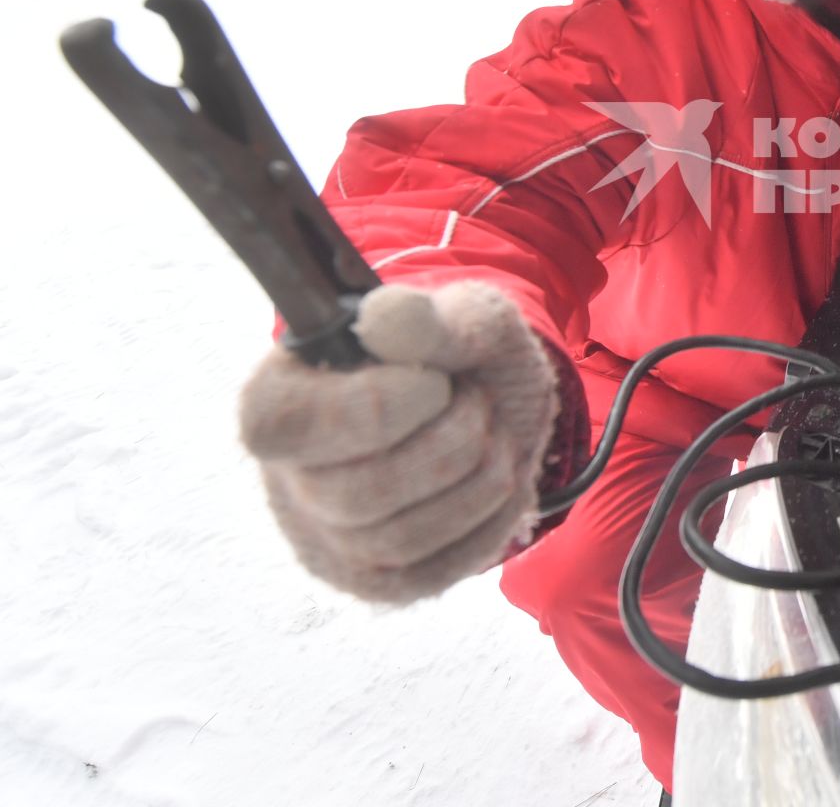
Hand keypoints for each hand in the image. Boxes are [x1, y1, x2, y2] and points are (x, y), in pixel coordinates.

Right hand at [239, 281, 559, 602]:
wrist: (499, 408)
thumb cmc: (460, 358)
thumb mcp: (464, 316)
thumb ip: (429, 317)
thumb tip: (379, 321)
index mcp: (279, 400)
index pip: (292, 427)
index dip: (380, 406)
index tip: (436, 380)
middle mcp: (289, 479)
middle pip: (360, 493)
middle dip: (451, 440)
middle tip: (474, 401)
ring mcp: (330, 538)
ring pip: (399, 540)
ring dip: (478, 479)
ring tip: (490, 435)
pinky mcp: (377, 581)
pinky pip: (433, 573)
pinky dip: (489, 521)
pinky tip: (501, 480)